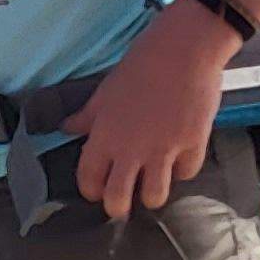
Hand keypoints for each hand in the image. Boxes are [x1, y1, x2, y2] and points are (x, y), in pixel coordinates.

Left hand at [64, 0, 239, 218]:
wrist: (182, 52)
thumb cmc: (139, 68)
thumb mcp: (105, 93)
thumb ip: (87, 118)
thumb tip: (66, 129)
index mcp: (104, 137)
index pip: (89, 180)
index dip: (91, 191)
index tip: (96, 190)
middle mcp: (131, 150)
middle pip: (118, 200)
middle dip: (118, 207)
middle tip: (123, 202)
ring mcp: (164, 151)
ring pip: (155, 196)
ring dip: (151, 195)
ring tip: (151, 187)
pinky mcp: (193, 146)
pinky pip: (186, 174)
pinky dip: (182, 171)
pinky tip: (179, 160)